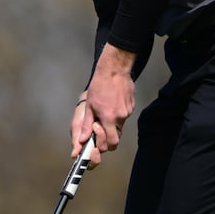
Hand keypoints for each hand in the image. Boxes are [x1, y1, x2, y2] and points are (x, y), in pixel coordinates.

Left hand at [71, 45, 137, 165]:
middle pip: (116, 136)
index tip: (95, 138)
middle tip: (98, 127)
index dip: (103, 144)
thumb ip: (86, 125)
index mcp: (109, 119)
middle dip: (107, 136)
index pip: (111, 143)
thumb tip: (83, 139)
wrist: (114, 69)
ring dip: (111, 123)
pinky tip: (111, 103)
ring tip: (104, 109)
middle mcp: (121, 117)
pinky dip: (117, 113)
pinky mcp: (131, 106)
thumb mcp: (89, 106)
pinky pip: (124, 115)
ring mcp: (128, 111)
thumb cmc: (100, 85)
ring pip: (120, 125)